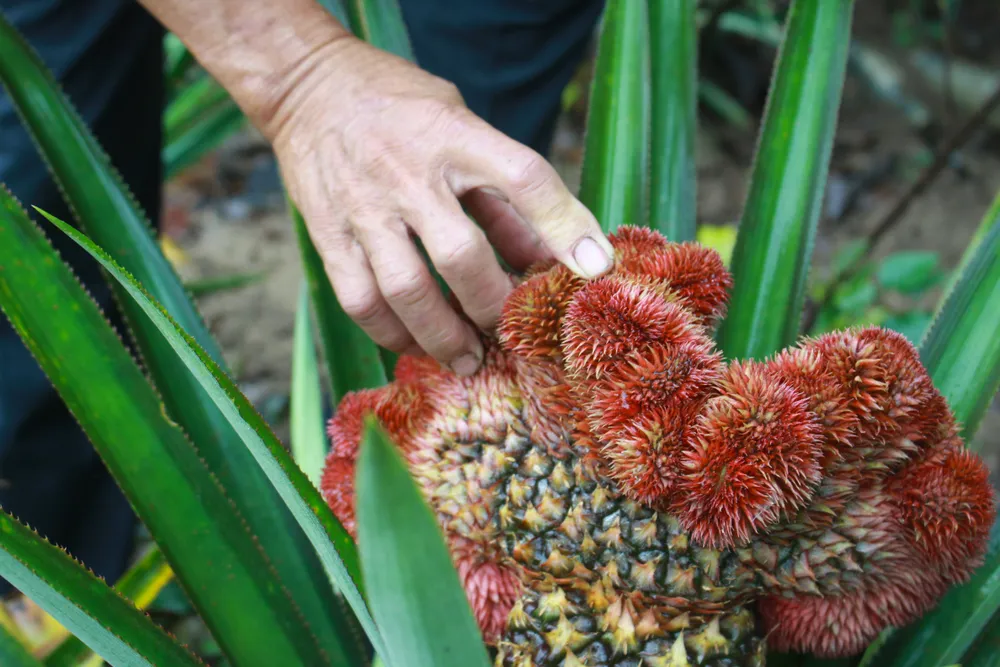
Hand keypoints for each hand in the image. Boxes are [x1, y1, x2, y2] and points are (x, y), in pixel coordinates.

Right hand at [262, 36, 613, 375]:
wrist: (308, 85)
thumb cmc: (401, 106)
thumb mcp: (463, 126)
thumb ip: (501, 194)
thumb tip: (545, 258)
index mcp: (454, 135)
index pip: (522, 178)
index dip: (564, 224)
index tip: (594, 268)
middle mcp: (408, 172)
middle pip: (460, 255)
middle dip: (493, 306)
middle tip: (511, 334)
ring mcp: (363, 205)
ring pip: (405, 289)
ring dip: (442, 335)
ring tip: (466, 359)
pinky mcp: (326, 232)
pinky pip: (359, 298)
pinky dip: (391, 332)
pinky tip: (413, 344)